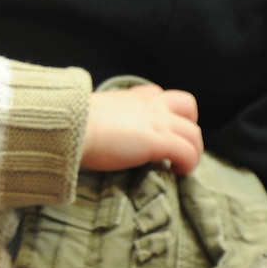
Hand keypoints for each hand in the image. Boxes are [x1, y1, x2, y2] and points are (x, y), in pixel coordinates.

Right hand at [80, 83, 201, 172]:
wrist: (72, 127)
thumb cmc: (74, 124)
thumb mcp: (93, 112)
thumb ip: (104, 118)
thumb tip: (94, 132)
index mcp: (133, 97)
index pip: (160, 95)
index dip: (166, 112)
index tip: (158, 129)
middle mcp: (151, 105)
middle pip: (188, 107)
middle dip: (188, 127)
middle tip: (176, 148)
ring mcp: (158, 122)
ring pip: (194, 133)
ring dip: (193, 151)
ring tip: (180, 166)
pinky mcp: (160, 141)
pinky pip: (189, 152)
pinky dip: (189, 164)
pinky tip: (177, 172)